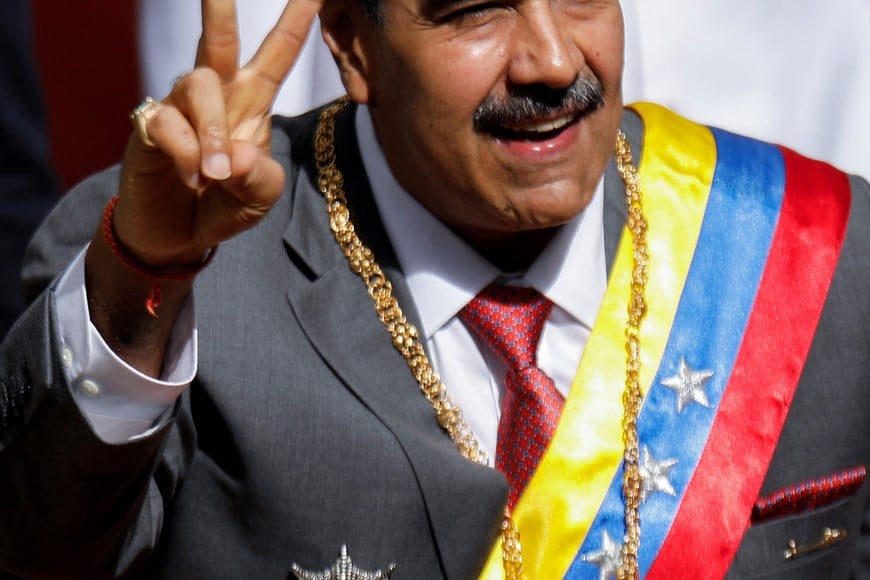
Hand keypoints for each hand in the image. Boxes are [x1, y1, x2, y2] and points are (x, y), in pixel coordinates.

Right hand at [114, 0, 325, 267]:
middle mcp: (216, 96)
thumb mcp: (259, 197)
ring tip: (216, 174)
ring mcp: (181, 108)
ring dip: (213, 131)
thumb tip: (239, 156)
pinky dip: (186, 154)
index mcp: (252, 104)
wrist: (180, 235)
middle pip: (219, 40)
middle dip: (221, 10)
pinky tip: (193, 177)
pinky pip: (169, 124)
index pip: (277, 56)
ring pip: (199, 85)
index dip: (295, 23)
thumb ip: (260, 178)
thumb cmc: (225, 206)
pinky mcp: (151, 126)